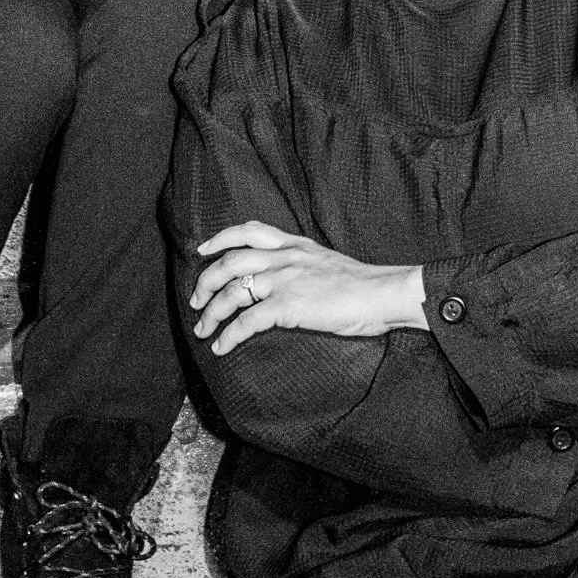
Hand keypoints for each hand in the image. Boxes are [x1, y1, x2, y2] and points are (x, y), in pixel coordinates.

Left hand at [190, 220, 425, 353]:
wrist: (382, 293)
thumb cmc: (361, 285)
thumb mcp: (325, 262)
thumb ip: (301, 265)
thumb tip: (283, 282)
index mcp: (294, 244)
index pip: (249, 230)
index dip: (220, 238)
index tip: (203, 249)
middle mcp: (285, 257)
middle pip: (230, 261)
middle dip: (206, 281)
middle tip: (196, 300)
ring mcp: (285, 279)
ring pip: (232, 291)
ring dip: (211, 312)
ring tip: (202, 330)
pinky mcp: (288, 305)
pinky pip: (247, 321)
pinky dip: (229, 335)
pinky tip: (222, 346)